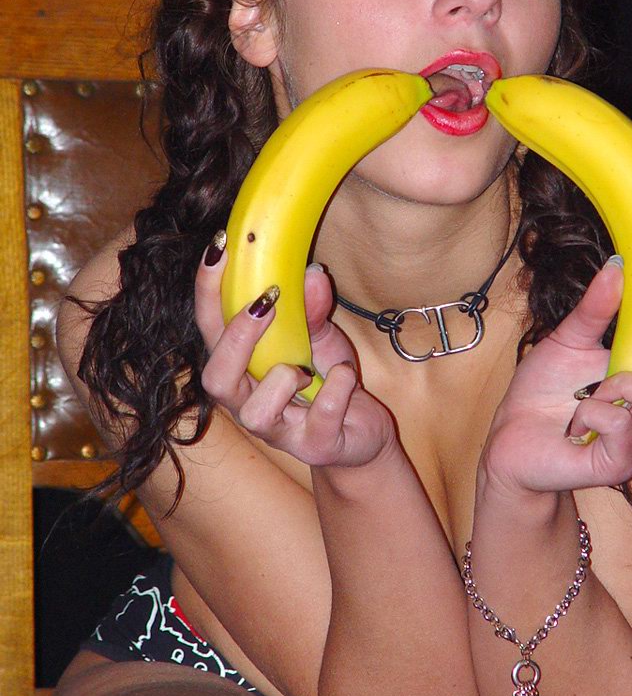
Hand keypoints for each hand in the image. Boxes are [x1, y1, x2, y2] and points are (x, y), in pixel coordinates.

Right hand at [195, 242, 395, 466]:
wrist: (360, 434)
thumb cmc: (326, 382)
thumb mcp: (321, 338)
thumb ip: (312, 309)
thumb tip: (312, 274)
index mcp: (242, 370)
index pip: (211, 331)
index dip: (207, 292)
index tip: (219, 249)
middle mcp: (249, 403)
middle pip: (216, 378)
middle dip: (236, 338)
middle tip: (265, 302)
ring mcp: (280, 431)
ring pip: (256, 412)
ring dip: (283, 377)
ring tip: (308, 367)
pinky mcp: (315, 446)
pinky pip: (320, 416)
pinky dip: (335, 388)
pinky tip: (345, 374)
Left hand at [479, 243, 631, 495]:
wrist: (510, 442)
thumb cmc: (545, 393)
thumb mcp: (569, 339)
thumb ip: (596, 307)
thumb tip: (618, 263)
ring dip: (622, 382)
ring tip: (587, 391)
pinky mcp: (620, 462)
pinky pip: (621, 425)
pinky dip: (592, 412)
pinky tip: (575, 419)